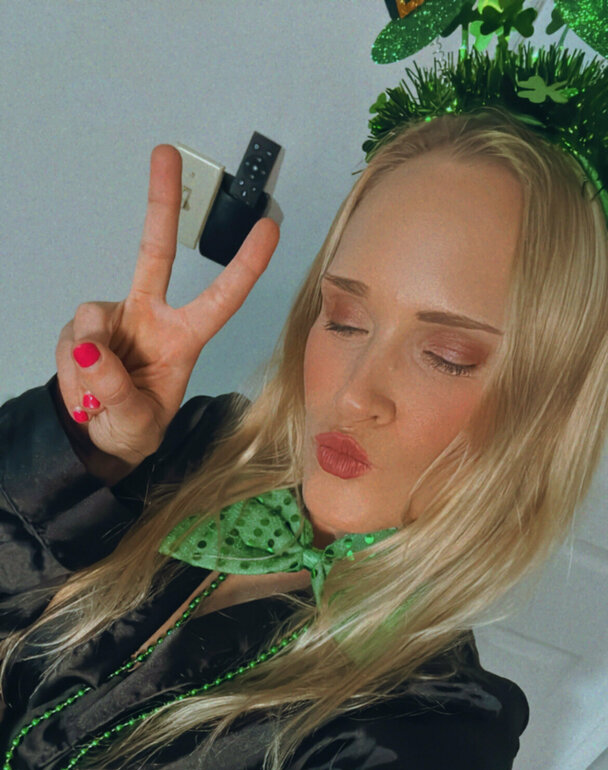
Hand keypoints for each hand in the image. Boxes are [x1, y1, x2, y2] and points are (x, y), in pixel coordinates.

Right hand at [55, 143, 279, 466]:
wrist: (98, 436)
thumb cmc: (133, 427)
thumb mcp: (135, 424)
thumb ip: (117, 392)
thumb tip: (91, 350)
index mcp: (183, 340)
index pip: (219, 300)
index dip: (245, 265)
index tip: (269, 227)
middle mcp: (150, 318)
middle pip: (155, 252)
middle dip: (162, 201)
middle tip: (167, 152)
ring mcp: (113, 318)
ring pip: (90, 326)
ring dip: (87, 370)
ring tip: (97, 401)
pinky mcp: (81, 327)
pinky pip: (68, 344)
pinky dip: (70, 375)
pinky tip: (83, 392)